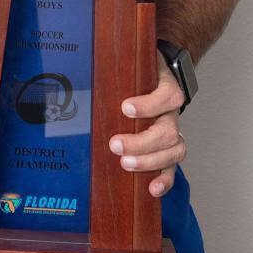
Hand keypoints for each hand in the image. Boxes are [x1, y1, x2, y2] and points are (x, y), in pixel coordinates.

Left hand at [110, 54, 187, 196]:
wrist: (152, 72)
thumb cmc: (136, 71)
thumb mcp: (129, 63)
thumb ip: (112, 66)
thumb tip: (78, 72)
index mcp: (165, 88)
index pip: (167, 96)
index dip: (149, 105)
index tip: (125, 108)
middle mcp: (171, 112)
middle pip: (167, 131)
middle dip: (141, 142)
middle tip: (115, 144)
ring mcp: (172, 130)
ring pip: (174, 150)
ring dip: (150, 161)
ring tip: (126, 164)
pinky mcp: (168, 147)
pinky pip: (172, 166)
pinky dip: (165, 180)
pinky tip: (152, 189)